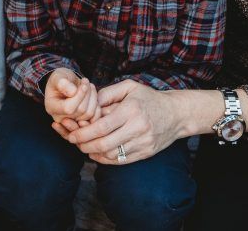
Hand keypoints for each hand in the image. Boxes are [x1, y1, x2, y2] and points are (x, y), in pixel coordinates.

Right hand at [44, 69, 98, 126]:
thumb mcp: (59, 76)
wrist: (67, 86)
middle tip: (86, 81)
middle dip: (87, 94)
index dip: (79, 96)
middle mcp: (61, 119)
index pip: (68, 108)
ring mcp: (73, 122)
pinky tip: (93, 96)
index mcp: (52, 107)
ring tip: (89, 86)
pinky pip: (95, 118)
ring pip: (89, 114)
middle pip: (81, 111)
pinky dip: (97, 106)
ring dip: (93, 98)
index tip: (84, 84)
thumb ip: (62, 83)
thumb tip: (72, 92)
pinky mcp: (83, 123)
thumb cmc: (61, 80)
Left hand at [65, 80, 181, 164]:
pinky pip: (122, 160)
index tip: (71, 134)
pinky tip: (97, 154)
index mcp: (131, 110)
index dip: (83, 133)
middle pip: (104, 144)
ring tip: (83, 147)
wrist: (176, 113)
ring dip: (94, 153)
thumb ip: (107, 93)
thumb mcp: (129, 87)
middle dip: (85, 145)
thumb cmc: (149, 98)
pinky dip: (106, 160)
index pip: (102, 127)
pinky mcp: (146, 153)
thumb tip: (88, 103)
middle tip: (74, 142)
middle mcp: (138, 128)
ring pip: (112, 155)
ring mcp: (143, 143)